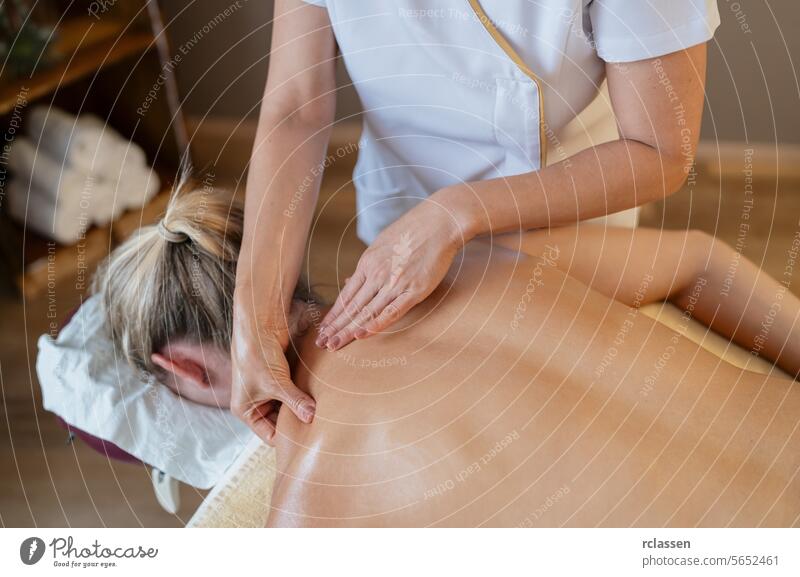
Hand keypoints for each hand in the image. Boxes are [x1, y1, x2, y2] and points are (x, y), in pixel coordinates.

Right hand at [230, 298, 314, 444]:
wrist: (260, 324)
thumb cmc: (256, 355)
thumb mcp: (276, 383)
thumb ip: (295, 401)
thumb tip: (313, 417)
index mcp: (246, 410)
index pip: (270, 434)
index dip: (287, 439)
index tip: (309, 441)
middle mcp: (256, 402)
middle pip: (281, 422)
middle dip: (297, 423)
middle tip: (320, 430)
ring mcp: (269, 390)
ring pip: (289, 407)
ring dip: (302, 408)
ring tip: (322, 416)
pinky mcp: (280, 378)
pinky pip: (294, 393)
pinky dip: (304, 396)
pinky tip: (319, 400)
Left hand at [316, 193, 467, 349]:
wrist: (439, 222)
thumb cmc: (412, 231)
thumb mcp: (381, 244)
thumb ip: (366, 266)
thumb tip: (349, 280)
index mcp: (367, 264)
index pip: (345, 296)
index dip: (333, 315)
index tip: (323, 329)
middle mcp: (377, 275)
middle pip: (352, 307)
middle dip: (335, 327)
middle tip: (322, 343)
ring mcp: (395, 283)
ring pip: (367, 312)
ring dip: (349, 330)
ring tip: (335, 345)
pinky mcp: (414, 290)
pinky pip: (391, 312)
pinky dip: (375, 324)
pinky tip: (361, 335)